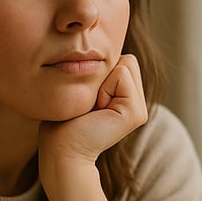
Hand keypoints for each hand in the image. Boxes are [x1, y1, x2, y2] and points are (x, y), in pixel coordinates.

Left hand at [39, 54, 147, 184]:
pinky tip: (97, 112)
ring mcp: (140, 109)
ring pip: (126, 63)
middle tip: (90, 104)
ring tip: (93, 108)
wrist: (61, 150)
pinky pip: (121, 74)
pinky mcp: (136, 113)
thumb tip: (99, 50)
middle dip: (103, 74)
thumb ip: (97, 73)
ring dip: (102, 82)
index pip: (121, 59)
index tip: (86, 99)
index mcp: (126, 98)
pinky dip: (104, 88)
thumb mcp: (81, 89)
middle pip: (127, 59)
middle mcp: (137, 103)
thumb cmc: (62, 121)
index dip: (98, 71)